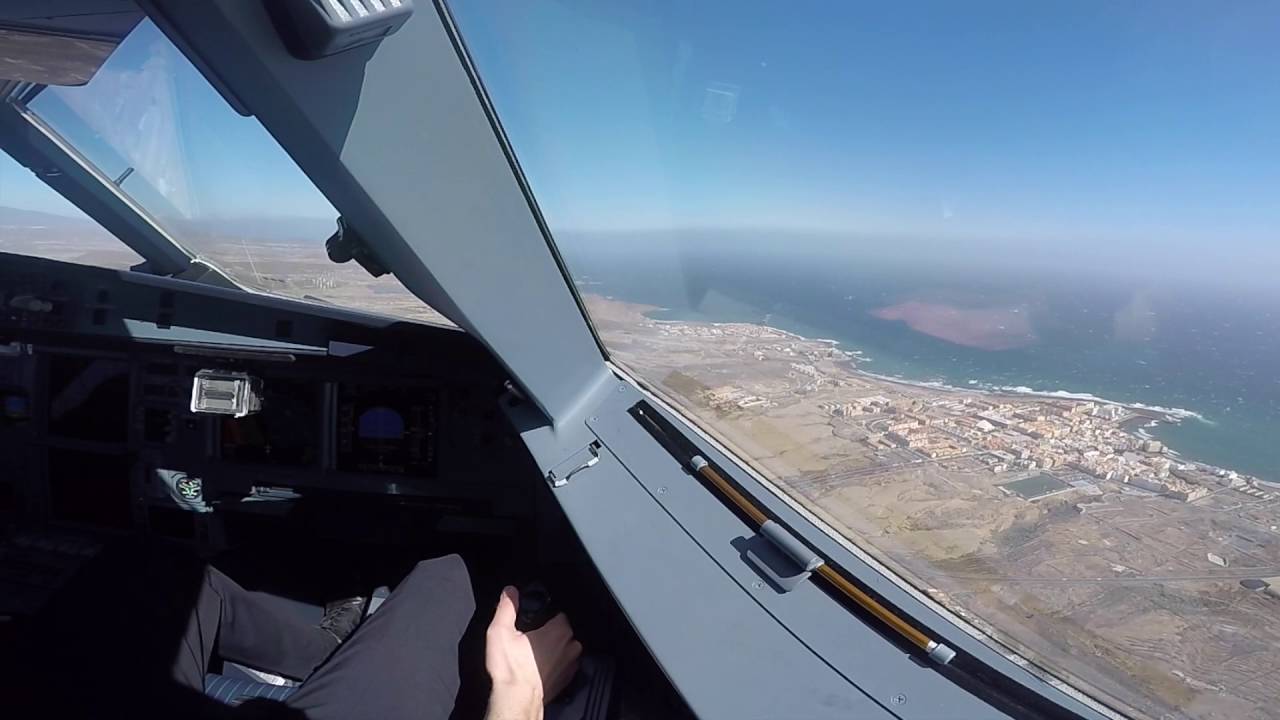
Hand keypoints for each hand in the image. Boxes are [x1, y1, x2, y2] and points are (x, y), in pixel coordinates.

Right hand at [484, 586, 581, 719]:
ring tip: (532, 655)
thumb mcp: (501, 631)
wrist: (515, 700)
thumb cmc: (510, 668)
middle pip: (562, 631)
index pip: (558, 613)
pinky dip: (553, 665)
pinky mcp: (566, 681)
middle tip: (529, 639)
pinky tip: (537, 668)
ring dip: (552, 650)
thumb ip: (507, 607)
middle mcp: (571, 647)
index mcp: (560, 630)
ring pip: (564, 649)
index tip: (532, 621)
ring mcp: (571, 666)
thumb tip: (510, 591)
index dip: (544, 615)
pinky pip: (563, 666)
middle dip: (548, 633)